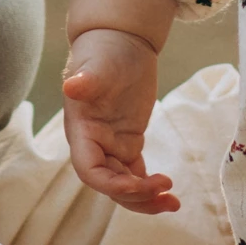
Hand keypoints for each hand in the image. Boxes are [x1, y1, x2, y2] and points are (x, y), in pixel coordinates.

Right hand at [62, 26, 180, 211]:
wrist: (119, 41)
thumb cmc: (104, 51)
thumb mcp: (98, 65)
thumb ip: (86, 79)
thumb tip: (71, 88)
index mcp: (82, 131)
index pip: (90, 171)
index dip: (111, 185)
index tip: (138, 184)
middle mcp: (93, 144)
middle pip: (110, 185)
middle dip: (136, 196)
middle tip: (166, 194)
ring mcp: (111, 146)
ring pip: (124, 185)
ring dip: (145, 199)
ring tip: (173, 203)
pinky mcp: (128, 143)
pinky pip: (136, 175)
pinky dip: (150, 187)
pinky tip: (170, 193)